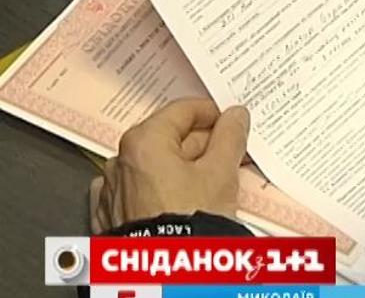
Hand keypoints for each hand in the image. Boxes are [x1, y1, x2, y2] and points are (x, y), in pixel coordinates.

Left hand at [90, 98, 249, 233]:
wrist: (167, 271)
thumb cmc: (191, 219)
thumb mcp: (221, 173)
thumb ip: (230, 137)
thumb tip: (235, 116)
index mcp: (144, 141)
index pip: (183, 111)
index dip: (214, 114)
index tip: (232, 124)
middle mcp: (121, 161)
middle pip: (170, 140)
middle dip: (203, 146)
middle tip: (232, 156)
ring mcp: (112, 190)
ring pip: (155, 167)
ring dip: (183, 169)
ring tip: (213, 184)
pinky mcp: (110, 216)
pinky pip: (139, 192)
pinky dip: (160, 191)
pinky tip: (180, 200)